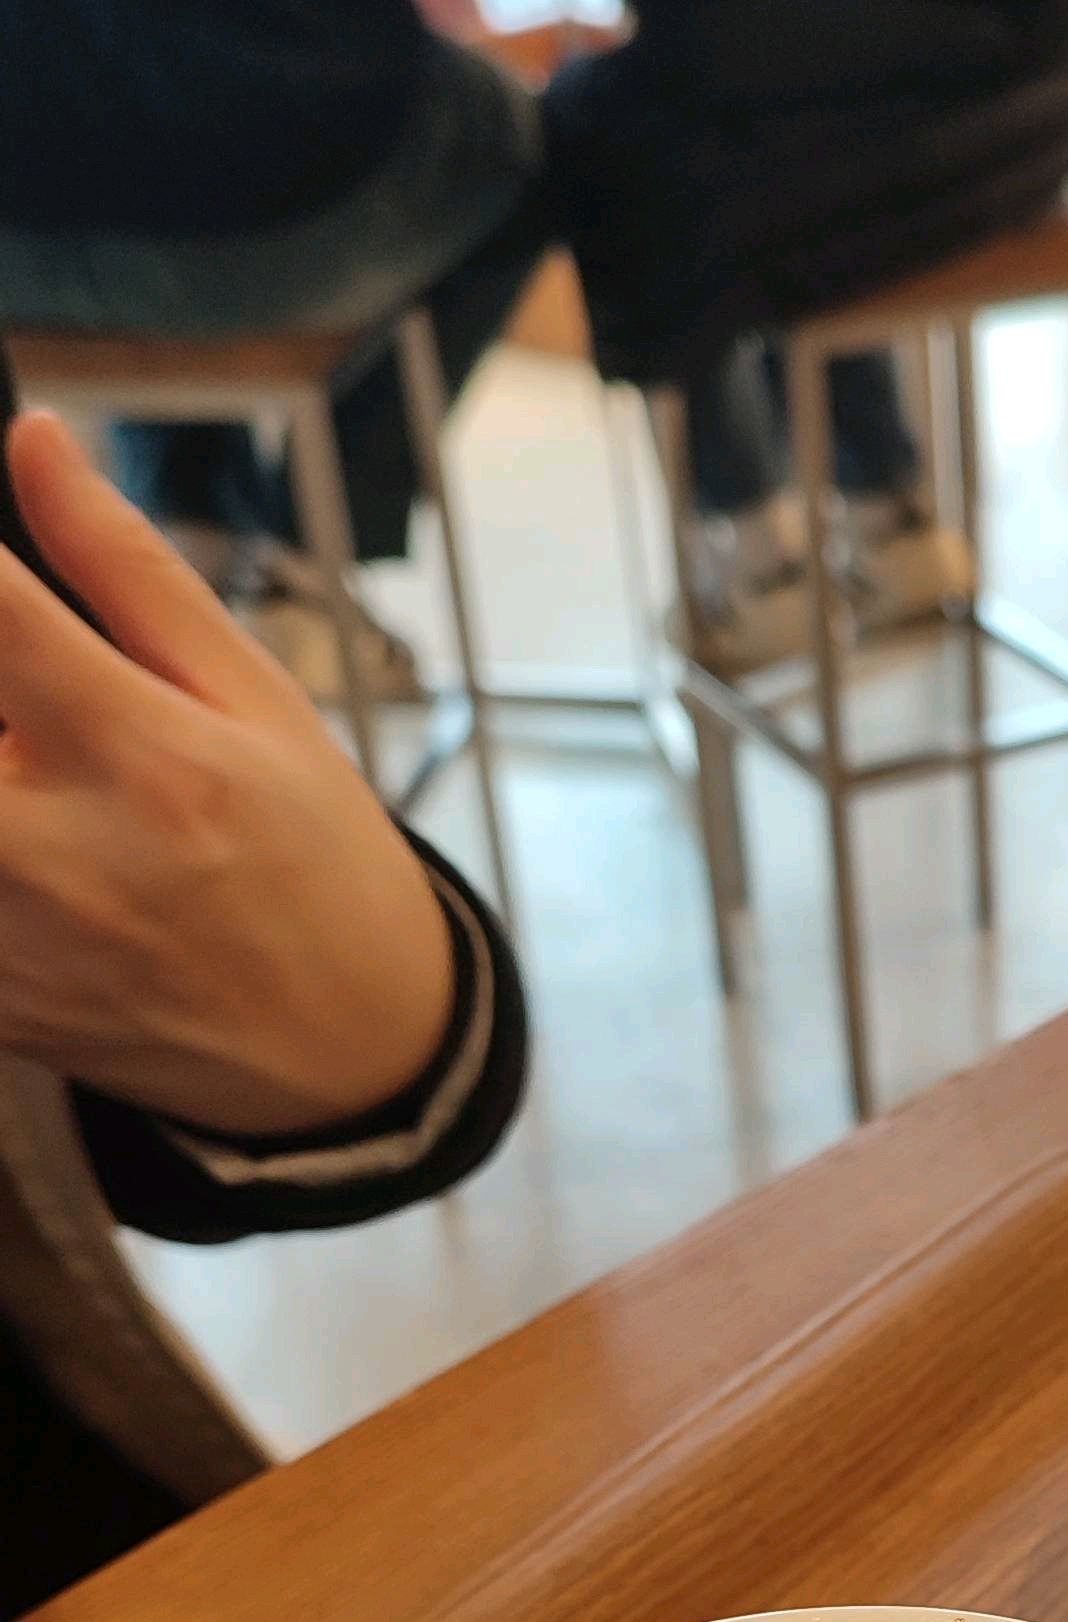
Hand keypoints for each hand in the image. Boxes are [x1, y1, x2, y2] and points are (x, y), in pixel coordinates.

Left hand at [0, 412, 456, 1136]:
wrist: (353, 1058)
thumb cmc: (317, 865)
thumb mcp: (260, 704)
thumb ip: (129, 572)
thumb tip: (33, 438)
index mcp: (143, 756)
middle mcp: (59, 854)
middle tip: (28, 696)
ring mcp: (13, 941)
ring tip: (49, 781)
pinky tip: (52, 863)